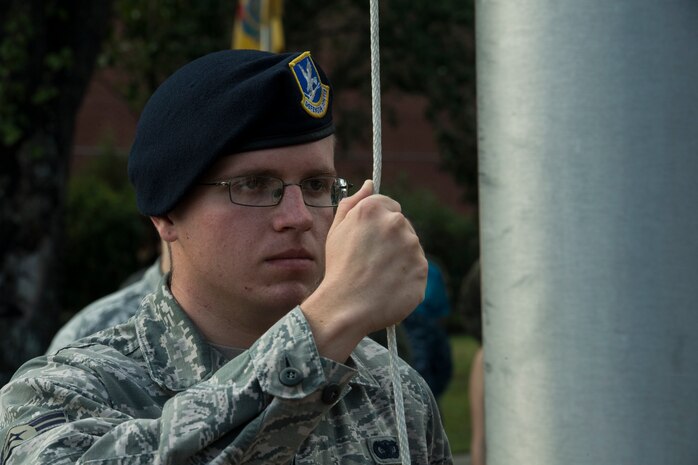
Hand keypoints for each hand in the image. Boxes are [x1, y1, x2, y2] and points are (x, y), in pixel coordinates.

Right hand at [301, 180, 427, 361]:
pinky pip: (416, 270)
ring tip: (378, 276)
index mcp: (374, 208)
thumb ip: (353, 202)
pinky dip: (406, 277)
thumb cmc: (339, 267)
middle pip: (402, 226)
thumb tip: (369, 183)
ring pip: (410, 248)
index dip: (378, 224)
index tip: (369, 240)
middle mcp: (397, 222)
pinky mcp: (423, 270)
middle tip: (371, 261)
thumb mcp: (337, 229)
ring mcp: (413, 246)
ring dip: (399, 258)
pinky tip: (388, 286)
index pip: (389, 206)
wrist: (346, 305)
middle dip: (390, 240)